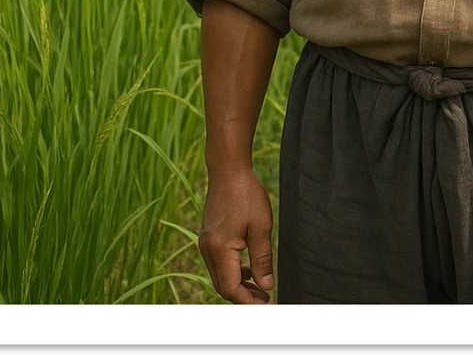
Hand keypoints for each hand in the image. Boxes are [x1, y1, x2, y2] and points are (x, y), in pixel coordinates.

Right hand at [198, 167, 274, 303]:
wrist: (228, 170)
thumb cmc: (247, 195)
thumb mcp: (261, 227)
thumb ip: (263, 259)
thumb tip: (266, 285)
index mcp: (220, 249)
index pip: (230, 288)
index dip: (247, 299)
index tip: (265, 302)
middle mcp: (208, 249)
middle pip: (222, 285)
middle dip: (243, 295)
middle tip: (264, 297)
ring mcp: (205, 243)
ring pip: (219, 275)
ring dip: (238, 282)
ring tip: (259, 284)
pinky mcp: (208, 236)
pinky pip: (218, 262)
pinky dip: (232, 269)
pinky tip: (248, 266)